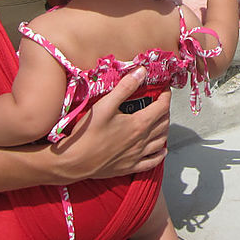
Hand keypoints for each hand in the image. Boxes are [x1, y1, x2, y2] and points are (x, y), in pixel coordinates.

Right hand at [53, 66, 170, 182]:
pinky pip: (152, 161)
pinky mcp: (130, 167)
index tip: (164, 89)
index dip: (166, 95)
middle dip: (165, 110)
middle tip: (159, 102)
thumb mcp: (105, 105)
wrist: (73, 162)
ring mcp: (137, 155)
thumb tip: (141, 72)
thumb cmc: (87, 134)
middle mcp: (142, 140)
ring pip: (161, 141)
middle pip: (164, 123)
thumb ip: (125, 87)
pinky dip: (160, 154)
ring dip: (164, 129)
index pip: (162, 107)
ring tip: (159, 121)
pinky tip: (160, 149)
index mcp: (139, 124)